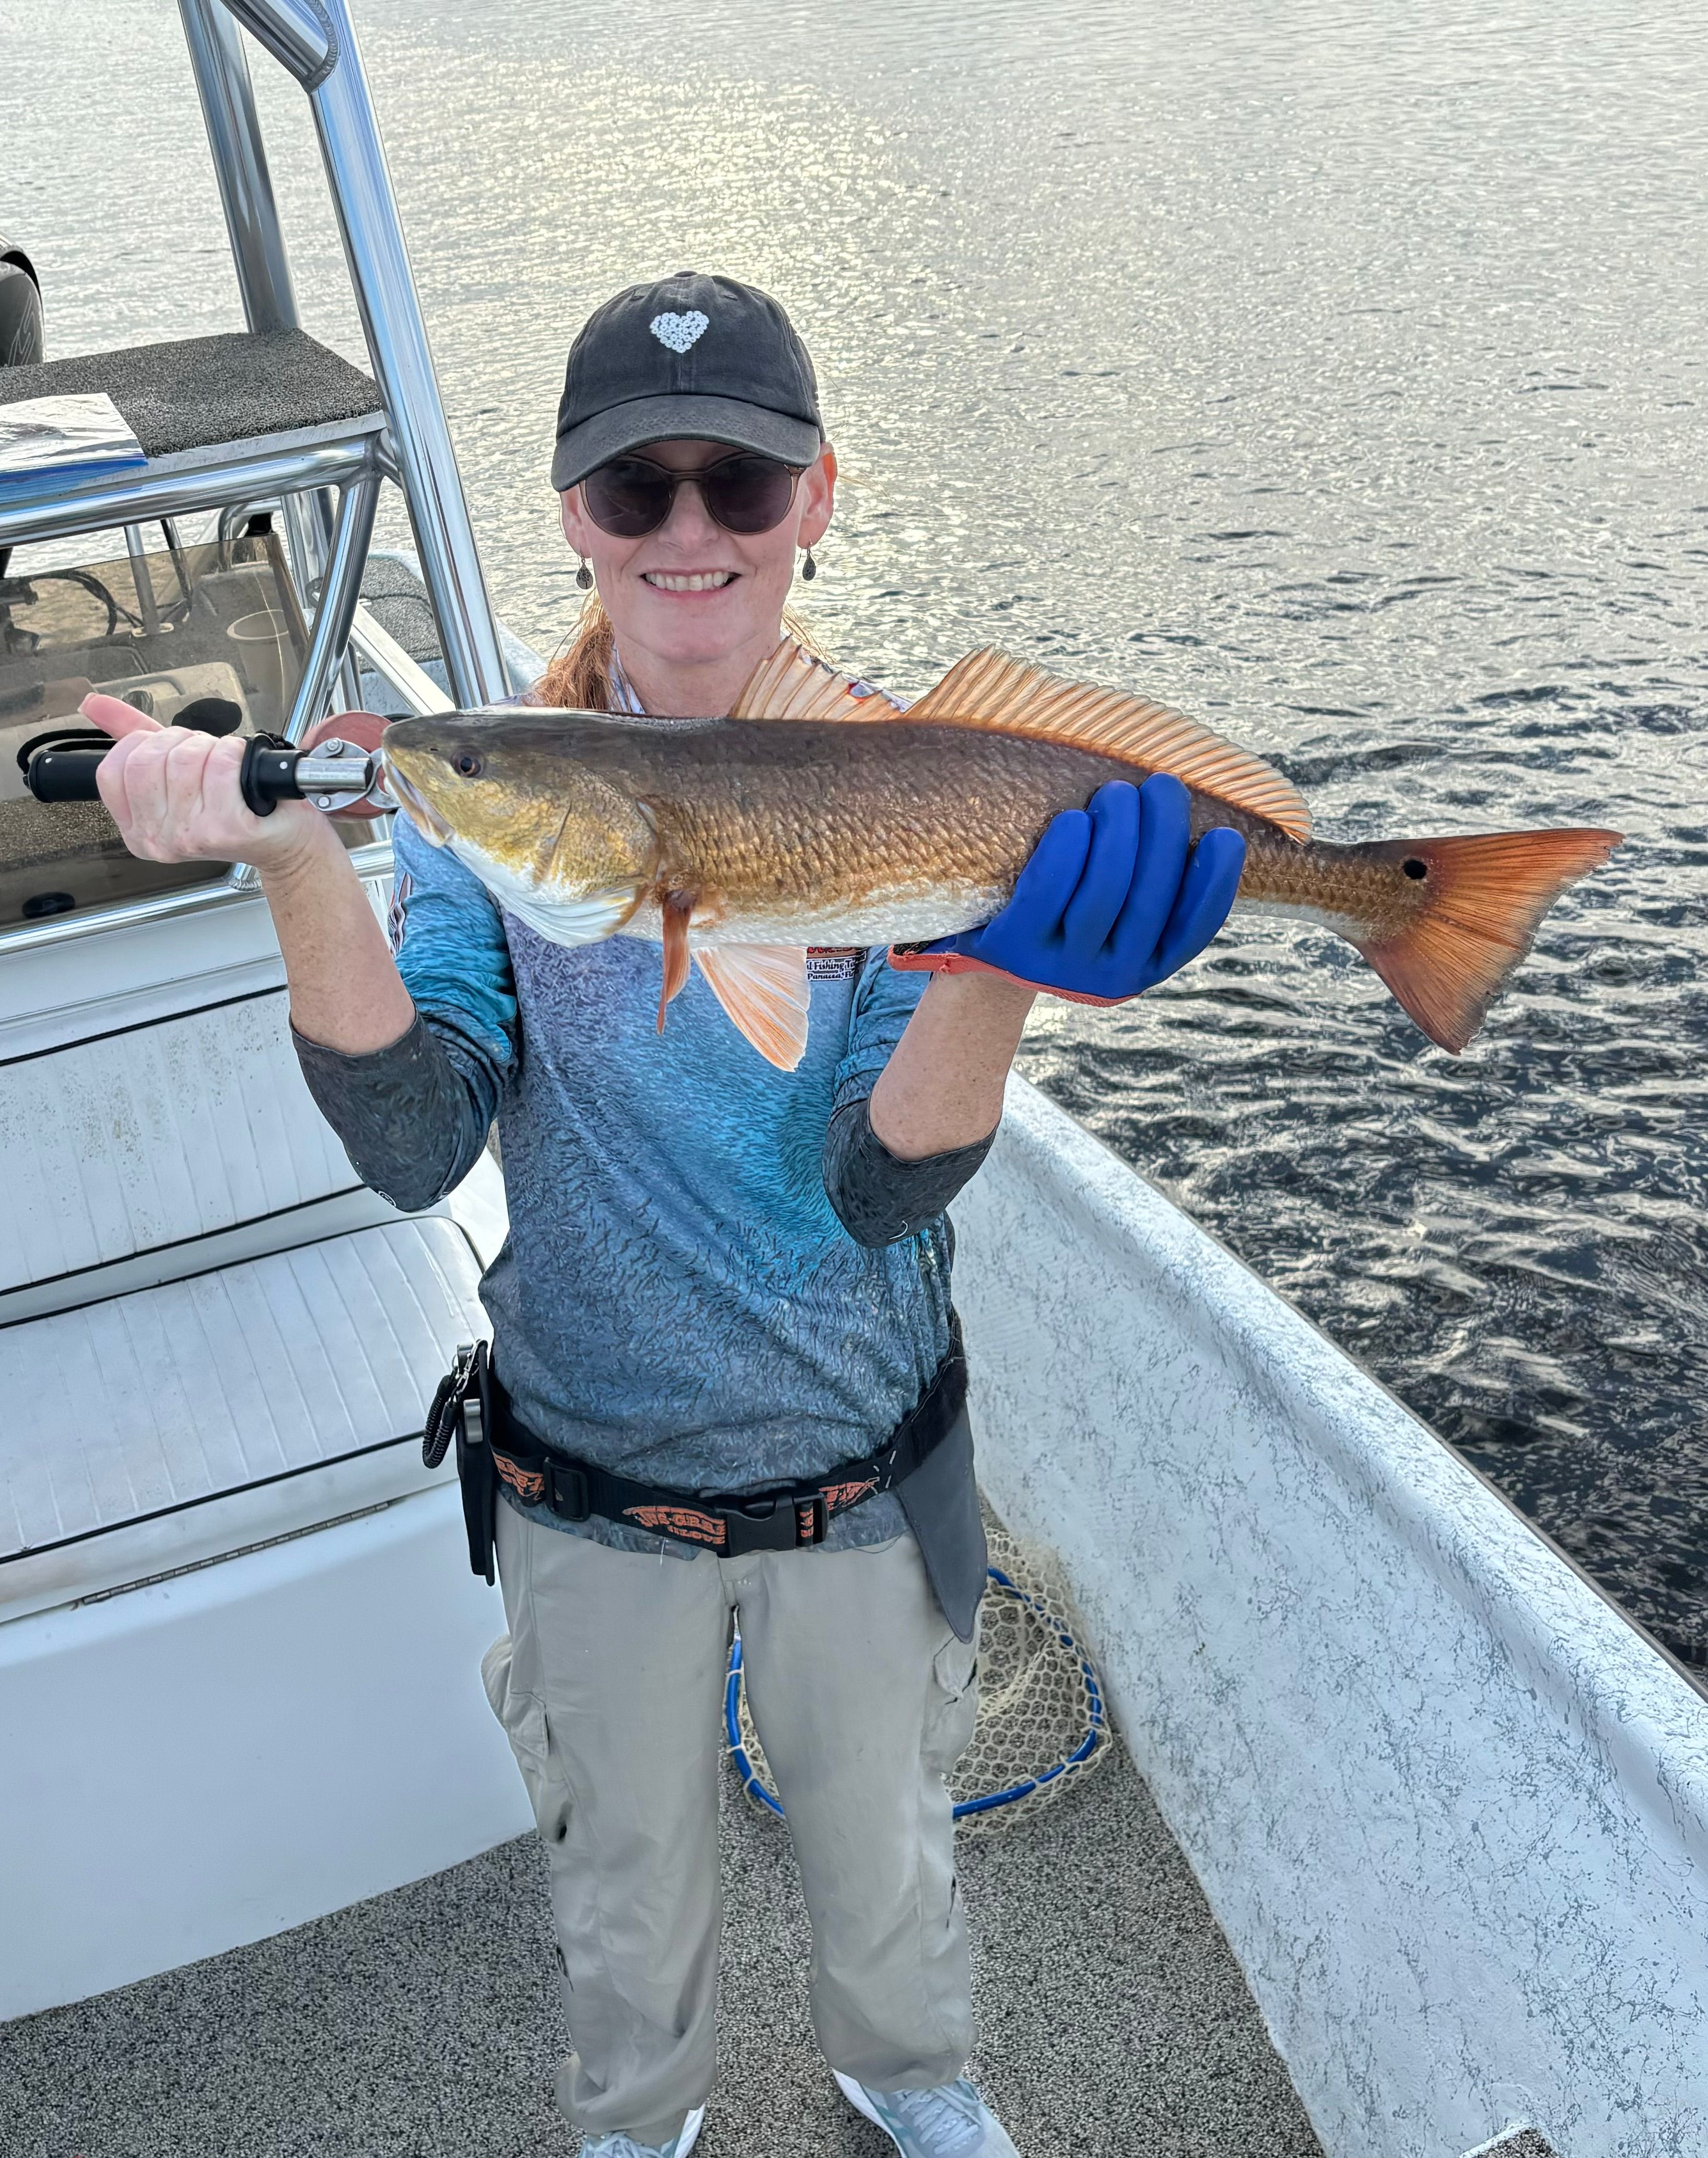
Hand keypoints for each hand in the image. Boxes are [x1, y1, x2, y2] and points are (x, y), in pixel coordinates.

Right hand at [81, 692, 333, 877]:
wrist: (283, 836)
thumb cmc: (233, 803)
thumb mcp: (173, 769)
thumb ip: (129, 734)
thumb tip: (92, 704)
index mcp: (137, 829)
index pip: (112, 770)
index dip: (144, 745)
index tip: (171, 752)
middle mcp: (158, 840)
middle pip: (147, 761)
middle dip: (180, 743)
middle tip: (206, 758)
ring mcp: (190, 838)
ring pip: (184, 760)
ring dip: (211, 748)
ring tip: (227, 767)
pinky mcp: (226, 829)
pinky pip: (219, 767)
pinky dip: (235, 754)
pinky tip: (243, 770)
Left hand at [927, 775, 1245, 1003]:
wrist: (990, 949)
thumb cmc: (1069, 909)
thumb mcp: (1117, 909)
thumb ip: (1154, 876)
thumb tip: (1194, 813)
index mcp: (1147, 964)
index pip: (1194, 929)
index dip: (1214, 883)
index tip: (1224, 834)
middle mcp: (1109, 976)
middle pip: (1150, 900)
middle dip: (1163, 833)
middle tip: (1162, 784)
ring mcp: (1060, 966)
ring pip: (1103, 894)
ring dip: (1118, 831)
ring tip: (1116, 791)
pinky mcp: (1013, 947)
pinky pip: (1046, 894)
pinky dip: (1066, 851)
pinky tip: (1074, 819)